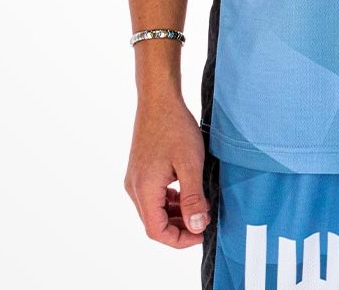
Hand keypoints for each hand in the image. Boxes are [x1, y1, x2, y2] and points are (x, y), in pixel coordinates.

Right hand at [124, 93, 211, 248]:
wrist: (159, 99)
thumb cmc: (175, 128)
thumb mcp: (190, 164)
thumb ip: (193, 198)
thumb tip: (196, 227)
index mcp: (144, 190)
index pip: (156, 231)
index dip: (179, 239)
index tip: (201, 233)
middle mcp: (135, 188)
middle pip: (154, 222)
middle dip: (179, 227)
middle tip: (203, 222)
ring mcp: (136, 179)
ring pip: (155, 209)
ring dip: (176, 214)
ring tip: (199, 208)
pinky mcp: (141, 170)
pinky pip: (154, 195)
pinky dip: (170, 200)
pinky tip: (187, 193)